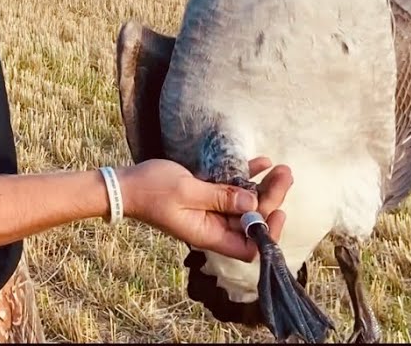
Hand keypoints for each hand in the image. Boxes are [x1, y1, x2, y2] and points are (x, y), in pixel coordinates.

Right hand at [118, 156, 292, 261]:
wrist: (124, 185)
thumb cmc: (151, 190)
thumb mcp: (187, 190)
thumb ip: (220, 196)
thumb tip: (252, 202)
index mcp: (208, 233)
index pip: (248, 246)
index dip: (267, 233)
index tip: (278, 210)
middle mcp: (212, 226)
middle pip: (251, 221)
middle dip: (271, 199)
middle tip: (286, 174)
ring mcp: (208, 211)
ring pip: (244, 204)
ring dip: (263, 187)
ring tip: (279, 167)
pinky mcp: (203, 195)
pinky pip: (230, 190)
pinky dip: (246, 178)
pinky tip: (261, 162)